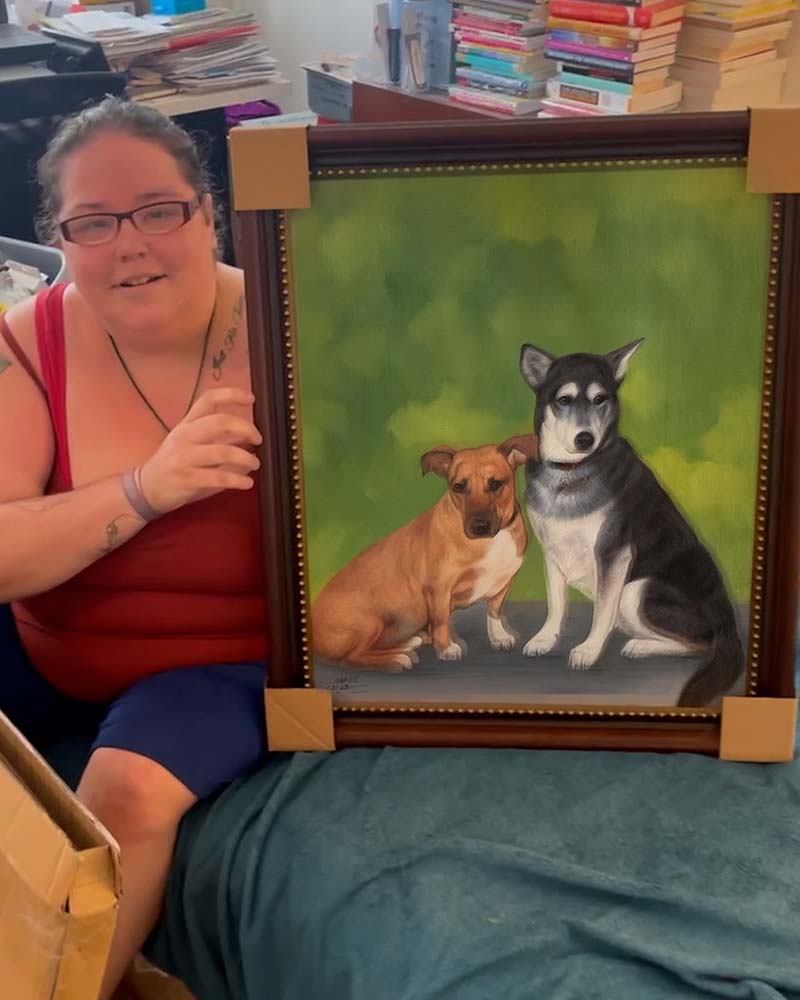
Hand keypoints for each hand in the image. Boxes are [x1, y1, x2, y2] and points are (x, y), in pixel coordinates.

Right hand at [137, 388, 261, 513]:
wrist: (147, 488)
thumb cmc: (174, 463)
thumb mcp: (190, 442)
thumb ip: (216, 436)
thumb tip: (249, 435)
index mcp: (187, 424)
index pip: (208, 400)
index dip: (231, 395)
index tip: (251, 398)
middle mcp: (185, 436)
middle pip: (219, 422)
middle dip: (245, 428)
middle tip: (258, 439)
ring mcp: (184, 457)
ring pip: (223, 451)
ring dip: (245, 458)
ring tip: (255, 463)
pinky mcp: (186, 478)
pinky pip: (218, 477)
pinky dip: (237, 480)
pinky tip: (247, 483)